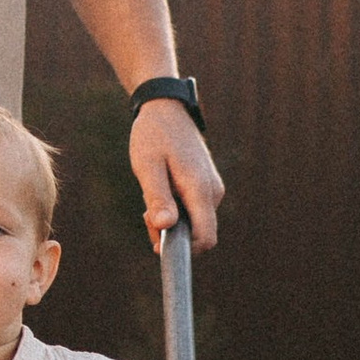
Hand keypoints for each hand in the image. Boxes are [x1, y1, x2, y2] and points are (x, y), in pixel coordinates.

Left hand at [130, 98, 223, 252]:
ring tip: (151, 197)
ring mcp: (212, 189)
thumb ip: (157, 197)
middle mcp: (213, 192)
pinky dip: (175, 211)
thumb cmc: (153, 136)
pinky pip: (193, 212)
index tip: (157, 244)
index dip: (183, 250)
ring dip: (172, 221)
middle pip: (199, 234)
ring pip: (195, 224)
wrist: (166, 110)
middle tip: (146, 213)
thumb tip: (165, 228)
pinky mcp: (206, 187)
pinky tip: (160, 192)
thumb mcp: (147, 166)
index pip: (205, 238)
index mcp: (200, 189)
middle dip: (172, 234)